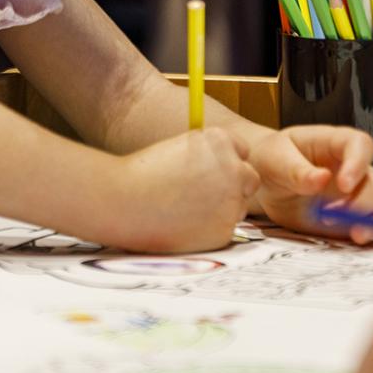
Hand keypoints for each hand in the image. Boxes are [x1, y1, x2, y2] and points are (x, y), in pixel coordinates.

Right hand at [114, 127, 260, 253]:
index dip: (225, 161)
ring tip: (184, 208)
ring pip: (238, 206)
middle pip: (250, 179)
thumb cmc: (144, 174)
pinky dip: (210, 229)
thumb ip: (208, 156)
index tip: (206, 169)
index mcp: (221, 141)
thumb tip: (227, 167)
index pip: (242, 149)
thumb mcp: (180, 148)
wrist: (123, 202)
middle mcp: (234, 169)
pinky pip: (225, 229)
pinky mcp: (225, 231)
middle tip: (202, 193)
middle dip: (233, 185)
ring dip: (222, 208)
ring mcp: (232, 202)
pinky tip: (183, 223)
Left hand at [248, 125, 372, 243]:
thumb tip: (321, 179)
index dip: (358, 163)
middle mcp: (352, 167)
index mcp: (334, 143)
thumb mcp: (275, 158)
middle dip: (362, 202)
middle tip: (334, 216)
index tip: (343, 185)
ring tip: (356, 235)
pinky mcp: (354, 217)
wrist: (266, 181)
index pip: (359, 144)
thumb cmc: (272, 159)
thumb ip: (296, 170)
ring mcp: (357, 193)